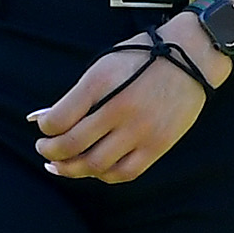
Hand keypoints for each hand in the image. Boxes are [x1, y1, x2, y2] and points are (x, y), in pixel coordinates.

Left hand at [32, 17, 218, 183]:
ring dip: (71, 169)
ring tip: (60, 165)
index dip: (44, 126)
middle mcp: (120, 108)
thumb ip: (78, 95)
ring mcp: (141, 130)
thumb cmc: (142, 58)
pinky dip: (103, 175)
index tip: (42, 126)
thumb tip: (45, 119)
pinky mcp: (158, 145)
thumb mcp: (105, 65)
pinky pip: (124, 172)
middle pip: (73, 144)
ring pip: (95, 164)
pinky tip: (93, 169)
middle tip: (43, 150)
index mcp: (102, 82)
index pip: (60, 117)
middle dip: (51, 151)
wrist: (191, 57)